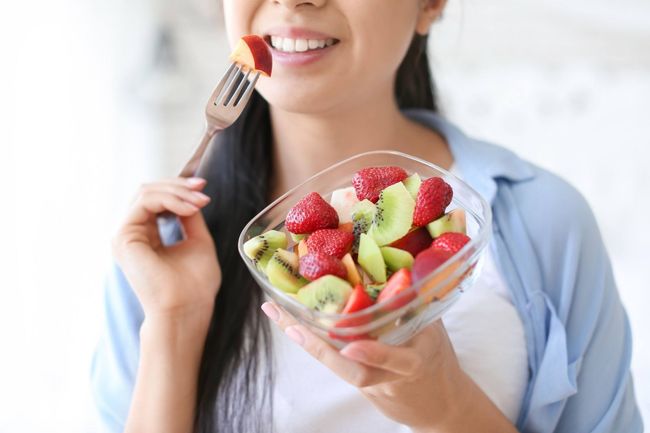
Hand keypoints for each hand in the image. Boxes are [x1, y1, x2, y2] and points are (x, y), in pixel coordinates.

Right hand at [112, 177, 220, 322]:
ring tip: (200, 201)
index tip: (203, 190)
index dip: (179, 189)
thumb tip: (190, 194)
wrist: (186, 310)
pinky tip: (189, 208)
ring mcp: (124, 235)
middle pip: (148, 191)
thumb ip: (189, 217)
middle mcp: (131, 234)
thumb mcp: (197, 241)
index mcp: (145, 236)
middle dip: (178, 185)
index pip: (155, 199)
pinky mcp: (124, 237)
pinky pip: (145, 202)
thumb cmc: (195, 286)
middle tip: (202, 188)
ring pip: (146, 192)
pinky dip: (170, 200)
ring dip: (177, 192)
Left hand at [261, 302, 515, 432]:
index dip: (376, 354)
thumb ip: (418, 305)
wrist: (435, 404)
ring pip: (335, 363)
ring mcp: (370, 380)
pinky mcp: (356, 379)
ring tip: (275, 311)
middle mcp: (387, 376)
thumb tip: (405, 264)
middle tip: (289, 323)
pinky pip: (332, 358)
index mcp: (415, 363)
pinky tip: (287, 319)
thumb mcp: (435, 331)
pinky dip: (310, 338)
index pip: (398, 361)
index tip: (353, 345)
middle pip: (351, 369)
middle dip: (318, 346)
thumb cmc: (437, 359)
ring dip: (304, 338)